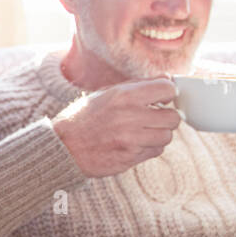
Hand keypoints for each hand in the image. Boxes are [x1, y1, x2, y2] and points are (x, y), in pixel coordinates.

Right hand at [51, 77, 179, 177]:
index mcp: (123, 96)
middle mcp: (129, 116)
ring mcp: (131, 139)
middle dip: (166, 118)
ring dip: (158, 134)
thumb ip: (137, 86)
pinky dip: (148, 148)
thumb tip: (168, 79)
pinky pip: (155, 151)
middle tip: (154, 118)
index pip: (167, 88)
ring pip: (167, 136)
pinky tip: (133, 144)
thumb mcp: (105, 93)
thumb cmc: (83, 117)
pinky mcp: (130, 157)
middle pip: (173, 117)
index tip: (162, 98)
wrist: (62, 147)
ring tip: (142, 132)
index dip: (167, 93)